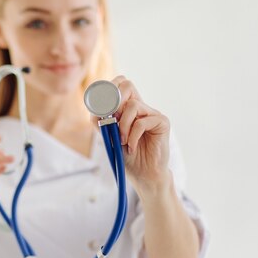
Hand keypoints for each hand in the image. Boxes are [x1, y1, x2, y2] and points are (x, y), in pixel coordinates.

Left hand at [100, 76, 171, 191]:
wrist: (143, 174)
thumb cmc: (126, 155)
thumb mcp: (108, 137)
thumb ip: (101, 121)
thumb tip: (95, 108)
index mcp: (127, 107)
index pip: (119, 84)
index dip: (108, 88)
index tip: (101, 106)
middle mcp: (140, 106)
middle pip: (127, 85)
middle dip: (114, 101)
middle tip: (111, 120)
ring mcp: (152, 113)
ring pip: (132, 106)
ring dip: (122, 126)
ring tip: (122, 141)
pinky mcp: (162, 122)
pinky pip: (142, 122)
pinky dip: (132, 136)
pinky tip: (132, 147)